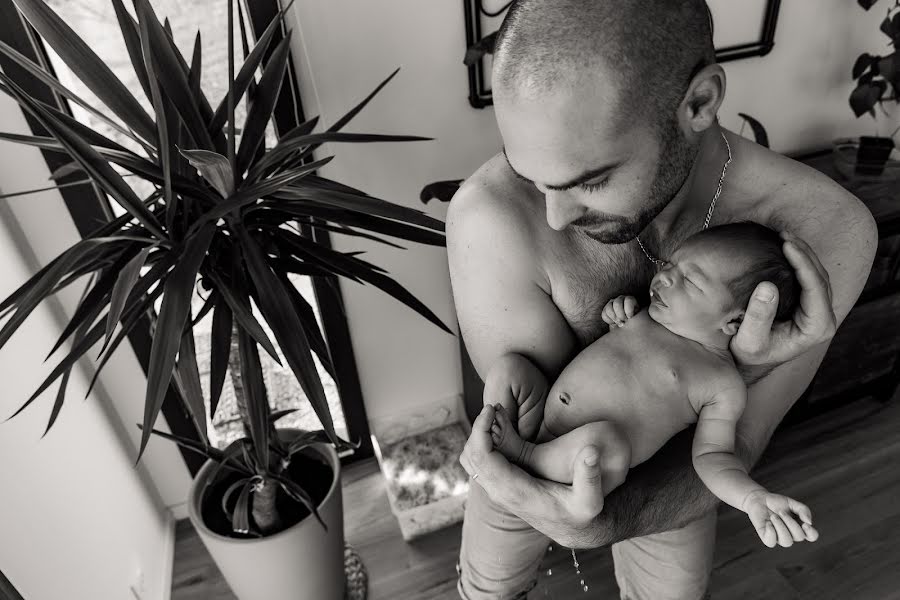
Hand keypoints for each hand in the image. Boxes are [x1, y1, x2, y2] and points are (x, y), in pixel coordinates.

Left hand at [459, 405, 607, 546]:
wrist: (572, 529)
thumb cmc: (581, 514)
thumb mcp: (591, 500)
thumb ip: (590, 477)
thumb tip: (591, 450)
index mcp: (513, 490)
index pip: (481, 457)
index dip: (480, 429)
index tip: (492, 409)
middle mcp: (499, 491)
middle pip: (470, 455)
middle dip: (477, 428)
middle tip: (493, 408)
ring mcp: (497, 489)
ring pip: (470, 459)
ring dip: (478, 435)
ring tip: (495, 415)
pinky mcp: (500, 486)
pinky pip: (480, 462)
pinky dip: (482, 443)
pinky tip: (499, 429)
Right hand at [602, 295, 638, 328]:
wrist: (628, 323)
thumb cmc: (635, 320)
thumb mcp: (638, 317)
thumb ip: (636, 317)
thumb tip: (630, 319)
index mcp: (630, 299)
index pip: (628, 300)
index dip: (628, 310)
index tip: (630, 317)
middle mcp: (621, 299)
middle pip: (617, 304)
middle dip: (620, 315)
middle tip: (624, 322)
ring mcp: (612, 303)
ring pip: (609, 308)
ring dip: (614, 318)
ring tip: (619, 323)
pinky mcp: (605, 309)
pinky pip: (604, 314)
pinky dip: (609, 320)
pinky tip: (614, 323)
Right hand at [731, 231, 836, 366]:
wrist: (749, 362)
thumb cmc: (748, 354)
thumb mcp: (749, 340)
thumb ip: (758, 317)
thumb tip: (767, 286)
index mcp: (816, 328)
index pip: (816, 289)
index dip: (804, 264)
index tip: (787, 245)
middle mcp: (822, 318)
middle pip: (820, 278)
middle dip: (804, 253)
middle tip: (784, 235)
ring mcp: (817, 310)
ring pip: (817, 275)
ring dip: (803, 253)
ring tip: (784, 236)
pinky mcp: (808, 304)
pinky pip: (809, 278)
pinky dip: (798, 260)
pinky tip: (784, 247)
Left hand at [742, 489, 818, 547]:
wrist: (759, 500)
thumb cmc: (777, 503)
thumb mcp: (791, 503)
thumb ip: (803, 510)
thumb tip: (809, 522)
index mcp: (800, 527)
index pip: (812, 536)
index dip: (811, 533)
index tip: (805, 524)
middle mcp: (791, 535)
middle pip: (799, 537)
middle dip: (790, 523)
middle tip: (780, 511)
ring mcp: (779, 538)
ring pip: (787, 542)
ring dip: (780, 527)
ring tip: (773, 516)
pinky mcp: (767, 538)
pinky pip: (771, 542)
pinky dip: (770, 532)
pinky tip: (768, 523)